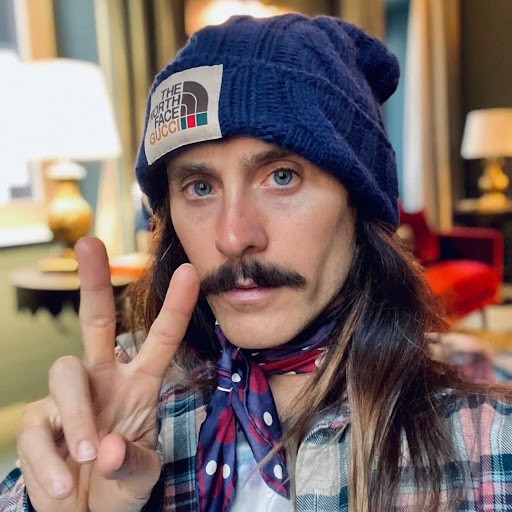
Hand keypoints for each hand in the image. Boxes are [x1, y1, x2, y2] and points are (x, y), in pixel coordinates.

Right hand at [16, 237, 198, 511]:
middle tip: (90, 243)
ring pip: (65, 375)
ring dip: (78, 416)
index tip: (191, 272)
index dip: (175, 307)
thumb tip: (106, 447)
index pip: (161, 339)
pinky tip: (62, 485)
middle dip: (94, 281)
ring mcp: (70, 398)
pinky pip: (37, 428)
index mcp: (139, 384)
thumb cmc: (118, 484)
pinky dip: (49, 461)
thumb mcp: (140, 475)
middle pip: (96, 320)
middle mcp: (104, 379)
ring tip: (88, 456)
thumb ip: (131, 462)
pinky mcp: (37, 423)